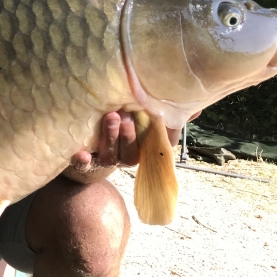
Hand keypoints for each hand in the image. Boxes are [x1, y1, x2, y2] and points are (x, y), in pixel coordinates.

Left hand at [70, 110, 201, 172]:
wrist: (87, 146)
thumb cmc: (121, 128)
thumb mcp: (144, 120)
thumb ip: (168, 115)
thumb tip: (195, 109)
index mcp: (141, 149)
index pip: (154, 148)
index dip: (157, 138)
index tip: (157, 119)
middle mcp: (124, 158)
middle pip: (130, 153)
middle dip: (129, 135)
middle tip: (126, 116)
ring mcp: (105, 160)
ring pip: (109, 155)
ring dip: (110, 138)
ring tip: (110, 117)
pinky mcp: (84, 163)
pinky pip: (84, 166)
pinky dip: (82, 162)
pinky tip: (81, 154)